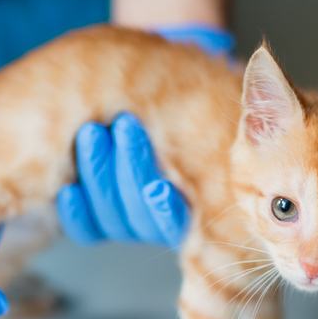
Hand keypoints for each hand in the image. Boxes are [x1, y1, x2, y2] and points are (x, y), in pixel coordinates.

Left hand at [56, 24, 232, 247]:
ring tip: (91, 134)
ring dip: (99, 175)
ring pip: (113, 219)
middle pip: (142, 217)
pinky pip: (86, 229)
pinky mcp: (100, 219)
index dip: (165, 208)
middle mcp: (167, 219)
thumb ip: (220, 121)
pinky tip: (66, 190)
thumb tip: (251, 98)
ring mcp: (132, 221)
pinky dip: (76, 210)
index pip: (182, 219)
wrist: (160, 89)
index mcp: (202, 203)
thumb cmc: (192, 98)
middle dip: (129, 171)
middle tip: (123, 126)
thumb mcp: (209, 108)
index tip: (158, 186)